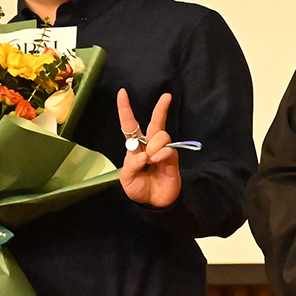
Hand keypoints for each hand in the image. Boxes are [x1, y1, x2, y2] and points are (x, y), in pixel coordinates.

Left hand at [117, 90, 181, 207]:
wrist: (154, 203)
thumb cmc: (138, 189)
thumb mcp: (126, 178)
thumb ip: (131, 164)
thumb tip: (144, 154)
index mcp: (134, 146)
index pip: (129, 125)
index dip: (125, 109)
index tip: (122, 92)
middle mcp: (149, 145)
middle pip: (156, 122)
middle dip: (161, 108)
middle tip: (167, 96)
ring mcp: (162, 150)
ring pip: (160, 135)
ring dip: (154, 147)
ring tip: (151, 162)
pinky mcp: (172, 158)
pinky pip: (168, 149)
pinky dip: (161, 155)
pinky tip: (158, 163)